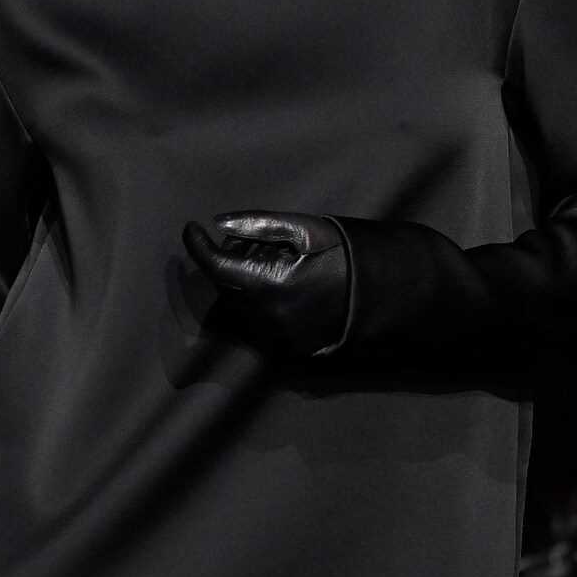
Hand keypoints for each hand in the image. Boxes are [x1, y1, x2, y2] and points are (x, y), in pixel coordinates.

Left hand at [182, 212, 350, 356]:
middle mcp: (268, 318)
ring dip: (243, 285)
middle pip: (225, 289)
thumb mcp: (305, 229)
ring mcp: (278, 339)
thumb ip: (258, 226)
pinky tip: (283, 287)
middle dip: (226, 263)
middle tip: (249, 242)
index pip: (216, 268)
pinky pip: (259, 325)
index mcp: (270, 285)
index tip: (191, 228)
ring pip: (240, 308)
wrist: (384, 295)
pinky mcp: (289, 352)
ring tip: (271, 263)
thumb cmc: (345, 255)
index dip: (197, 246)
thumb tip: (218, 224)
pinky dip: (259, 304)